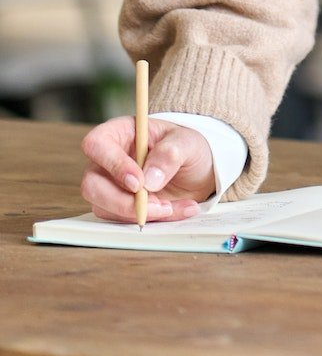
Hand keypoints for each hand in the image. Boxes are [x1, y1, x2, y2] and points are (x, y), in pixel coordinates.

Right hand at [80, 116, 214, 221]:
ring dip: (139, 214)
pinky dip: (150, 220)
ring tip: (172, 206)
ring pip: (104, 208)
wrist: (196, 171)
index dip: (112, 164)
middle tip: (157, 205)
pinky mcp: (117, 208)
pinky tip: (174, 210)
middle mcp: (107, 161)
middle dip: (122, 202)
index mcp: (120, 133)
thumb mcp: (187, 143)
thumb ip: (170, 154)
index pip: (96, 143)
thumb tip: (150, 179)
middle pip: (91, 185)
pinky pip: (122, 222)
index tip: (138, 182)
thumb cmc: (185, 148)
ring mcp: (109, 187)